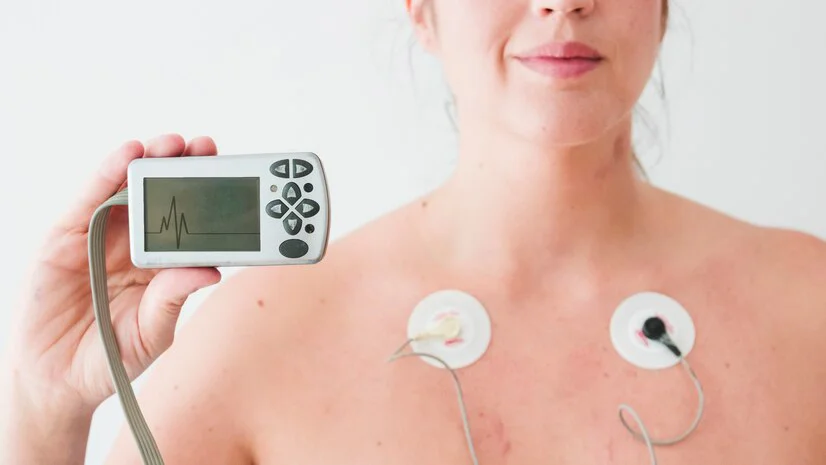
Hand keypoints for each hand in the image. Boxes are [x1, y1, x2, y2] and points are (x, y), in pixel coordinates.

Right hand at [5, 134, 222, 412]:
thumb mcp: (151, 332)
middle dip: (183, 168)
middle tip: (203, 148)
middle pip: (161, 195)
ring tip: (172, 144)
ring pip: (126, 188)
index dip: (207, 198)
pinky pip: (88, 198)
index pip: (188, 222)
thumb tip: (210, 271)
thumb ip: (173, 299)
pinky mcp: (66, 236)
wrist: (58, 380)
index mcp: (161, 265)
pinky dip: (107, 173)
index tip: (230, 176)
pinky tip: (128, 153)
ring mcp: (100, 236)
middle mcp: (133, 243)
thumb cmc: (111, 356)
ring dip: (150, 161)